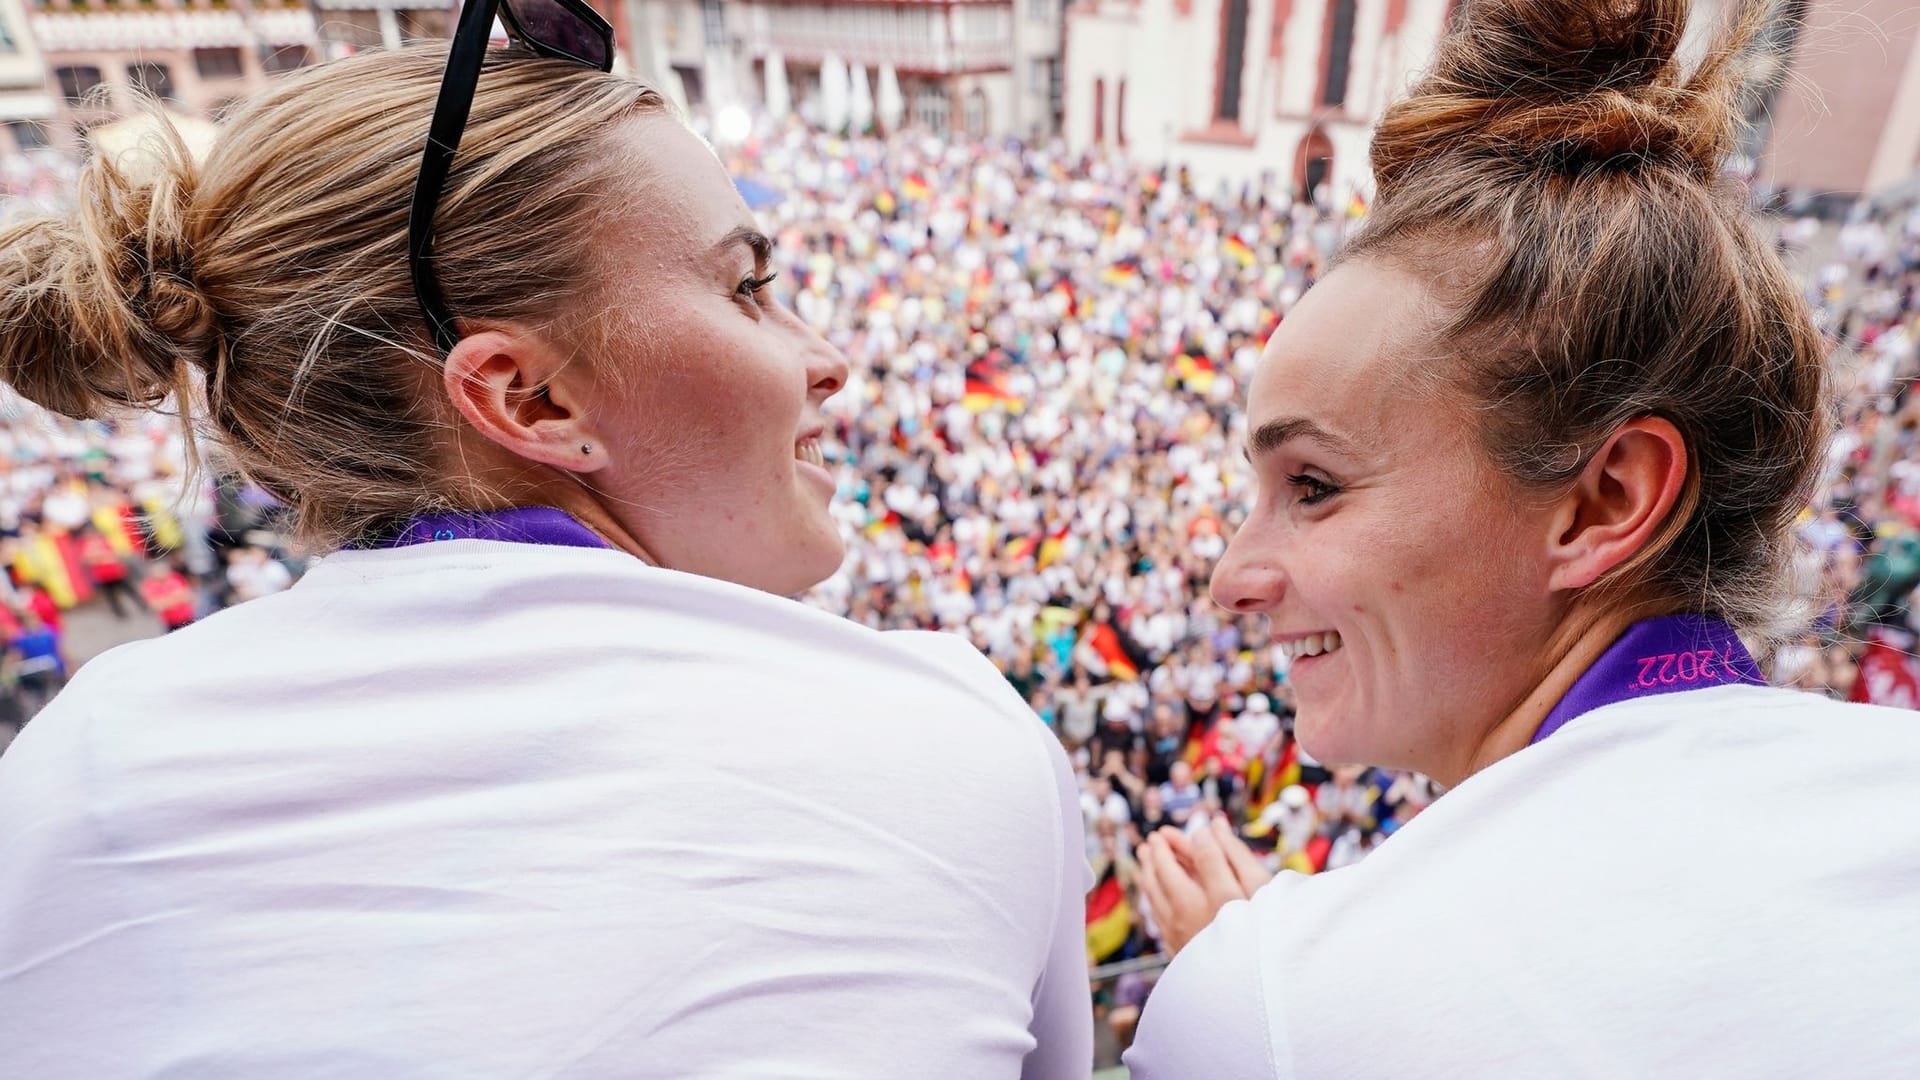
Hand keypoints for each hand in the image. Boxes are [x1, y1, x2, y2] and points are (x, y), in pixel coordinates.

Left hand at [1135, 817, 1273, 955]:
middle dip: (1161, 850)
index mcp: (1224, 899)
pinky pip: (1156, 915)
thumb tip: (1215, 824)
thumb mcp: (1262, 893)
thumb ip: (1238, 857)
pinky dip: (1151, 895)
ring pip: (1155, 894)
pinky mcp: (1176, 951)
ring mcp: (1181, 935)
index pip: (1205, 855)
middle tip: (1157, 836)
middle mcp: (1196, 915)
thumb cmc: (1266, 938)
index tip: (1201, 830)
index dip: (1202, 839)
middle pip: (1168, 873)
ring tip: (1145, 852)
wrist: (1256, 994)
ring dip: (1148, 869)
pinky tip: (1151, 887)